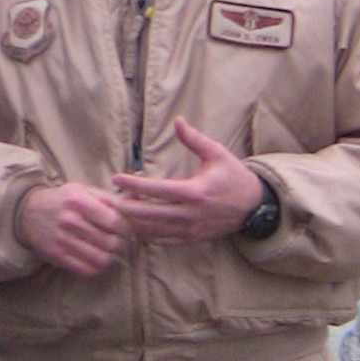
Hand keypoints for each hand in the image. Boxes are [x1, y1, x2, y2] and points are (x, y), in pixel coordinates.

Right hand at [15, 183, 130, 275]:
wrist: (28, 213)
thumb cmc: (63, 201)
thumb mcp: (84, 191)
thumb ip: (110, 198)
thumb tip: (137, 202)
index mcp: (79, 201)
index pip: (115, 221)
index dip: (127, 228)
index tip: (127, 230)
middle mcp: (71, 221)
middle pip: (110, 242)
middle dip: (122, 244)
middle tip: (121, 242)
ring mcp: (63, 240)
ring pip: (101, 259)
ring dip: (112, 257)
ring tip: (111, 251)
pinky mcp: (57, 256)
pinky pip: (87, 269)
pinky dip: (98, 267)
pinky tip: (98, 259)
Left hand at [109, 117, 265, 244]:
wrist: (253, 208)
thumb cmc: (233, 177)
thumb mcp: (217, 154)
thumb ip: (194, 139)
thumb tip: (178, 120)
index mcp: (195, 192)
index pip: (157, 190)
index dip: (134, 185)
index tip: (116, 179)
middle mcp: (190, 214)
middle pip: (149, 214)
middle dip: (124, 207)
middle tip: (106, 199)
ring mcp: (189, 230)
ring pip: (152, 230)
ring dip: (131, 222)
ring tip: (113, 212)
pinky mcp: (190, 239)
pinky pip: (161, 240)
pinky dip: (143, 234)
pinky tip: (131, 226)